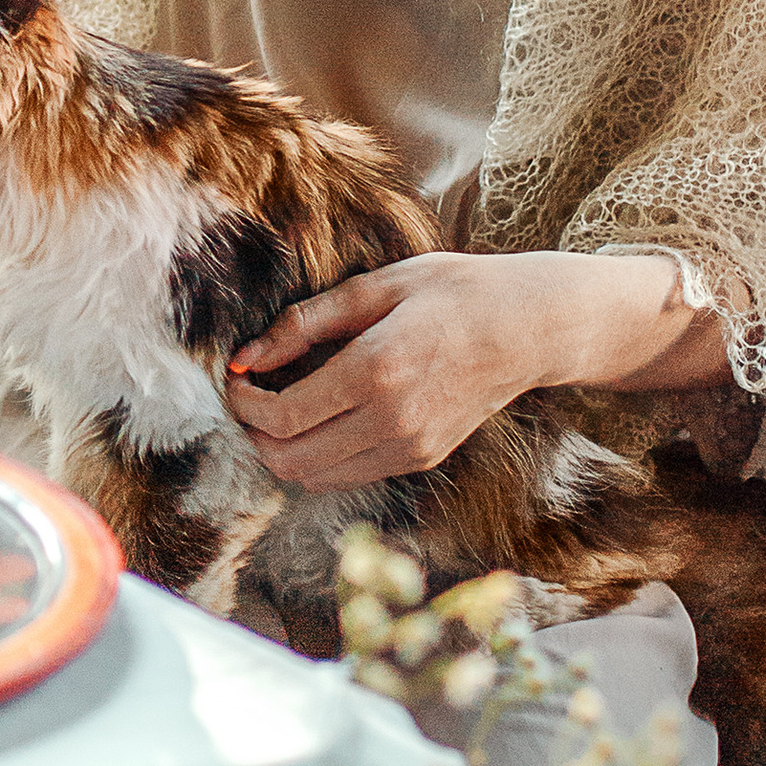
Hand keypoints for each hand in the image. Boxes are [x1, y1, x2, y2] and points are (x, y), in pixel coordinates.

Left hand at [226, 248, 708, 493]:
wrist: (529, 329)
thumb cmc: (452, 293)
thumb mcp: (376, 287)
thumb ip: (305, 323)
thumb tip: (246, 356)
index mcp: (376, 370)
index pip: (281, 417)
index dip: (241, 403)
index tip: (235, 376)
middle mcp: (393, 420)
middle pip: (290, 460)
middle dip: (253, 434)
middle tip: (248, 396)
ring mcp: (410, 448)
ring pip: (315, 478)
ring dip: (283, 451)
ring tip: (278, 407)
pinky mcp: (422, 459)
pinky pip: (349, 475)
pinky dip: (319, 456)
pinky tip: (319, 418)